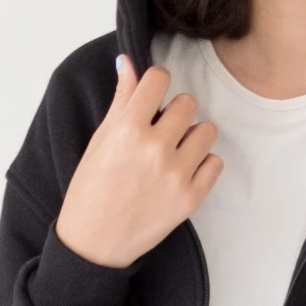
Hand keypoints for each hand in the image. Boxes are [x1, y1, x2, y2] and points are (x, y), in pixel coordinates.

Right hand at [55, 53, 223, 268]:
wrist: (94, 243)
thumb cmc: (91, 190)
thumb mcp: (100, 140)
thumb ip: (121, 100)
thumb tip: (127, 62)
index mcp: (127, 130)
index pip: (159, 79)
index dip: (156, 83)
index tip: (153, 96)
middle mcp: (155, 149)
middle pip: (187, 103)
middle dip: (175, 112)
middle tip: (160, 130)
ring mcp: (176, 175)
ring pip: (207, 131)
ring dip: (192, 136)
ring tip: (173, 151)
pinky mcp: (190, 198)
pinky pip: (215, 163)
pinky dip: (202, 164)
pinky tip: (183, 170)